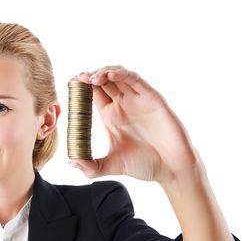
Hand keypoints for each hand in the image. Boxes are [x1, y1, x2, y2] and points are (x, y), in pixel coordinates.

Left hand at [69, 65, 201, 183]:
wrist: (171, 168)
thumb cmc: (144, 165)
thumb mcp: (111, 165)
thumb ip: (90, 167)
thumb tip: (70, 162)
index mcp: (111, 116)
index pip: (93, 94)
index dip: (82, 87)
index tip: (70, 84)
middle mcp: (123, 104)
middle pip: (103, 81)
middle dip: (90, 76)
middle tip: (79, 78)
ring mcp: (137, 100)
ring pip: (118, 75)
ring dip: (104, 72)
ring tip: (92, 78)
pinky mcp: (152, 98)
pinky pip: (135, 80)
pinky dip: (122, 74)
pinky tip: (109, 75)